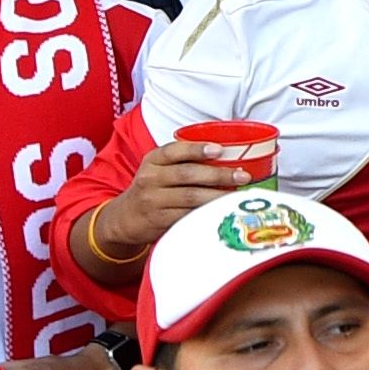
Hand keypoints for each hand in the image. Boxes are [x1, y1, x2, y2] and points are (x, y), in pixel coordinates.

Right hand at [97, 136, 268, 253]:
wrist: (126, 217)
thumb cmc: (153, 188)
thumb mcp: (159, 169)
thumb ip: (183, 161)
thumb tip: (229, 157)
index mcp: (153, 160)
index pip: (174, 151)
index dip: (197, 149)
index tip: (219, 149)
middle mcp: (150, 178)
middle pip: (187, 174)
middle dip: (218, 174)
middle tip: (242, 175)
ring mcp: (154, 200)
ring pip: (190, 197)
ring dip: (217, 195)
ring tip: (238, 195)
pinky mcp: (159, 220)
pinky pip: (187, 215)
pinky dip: (207, 213)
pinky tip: (222, 210)